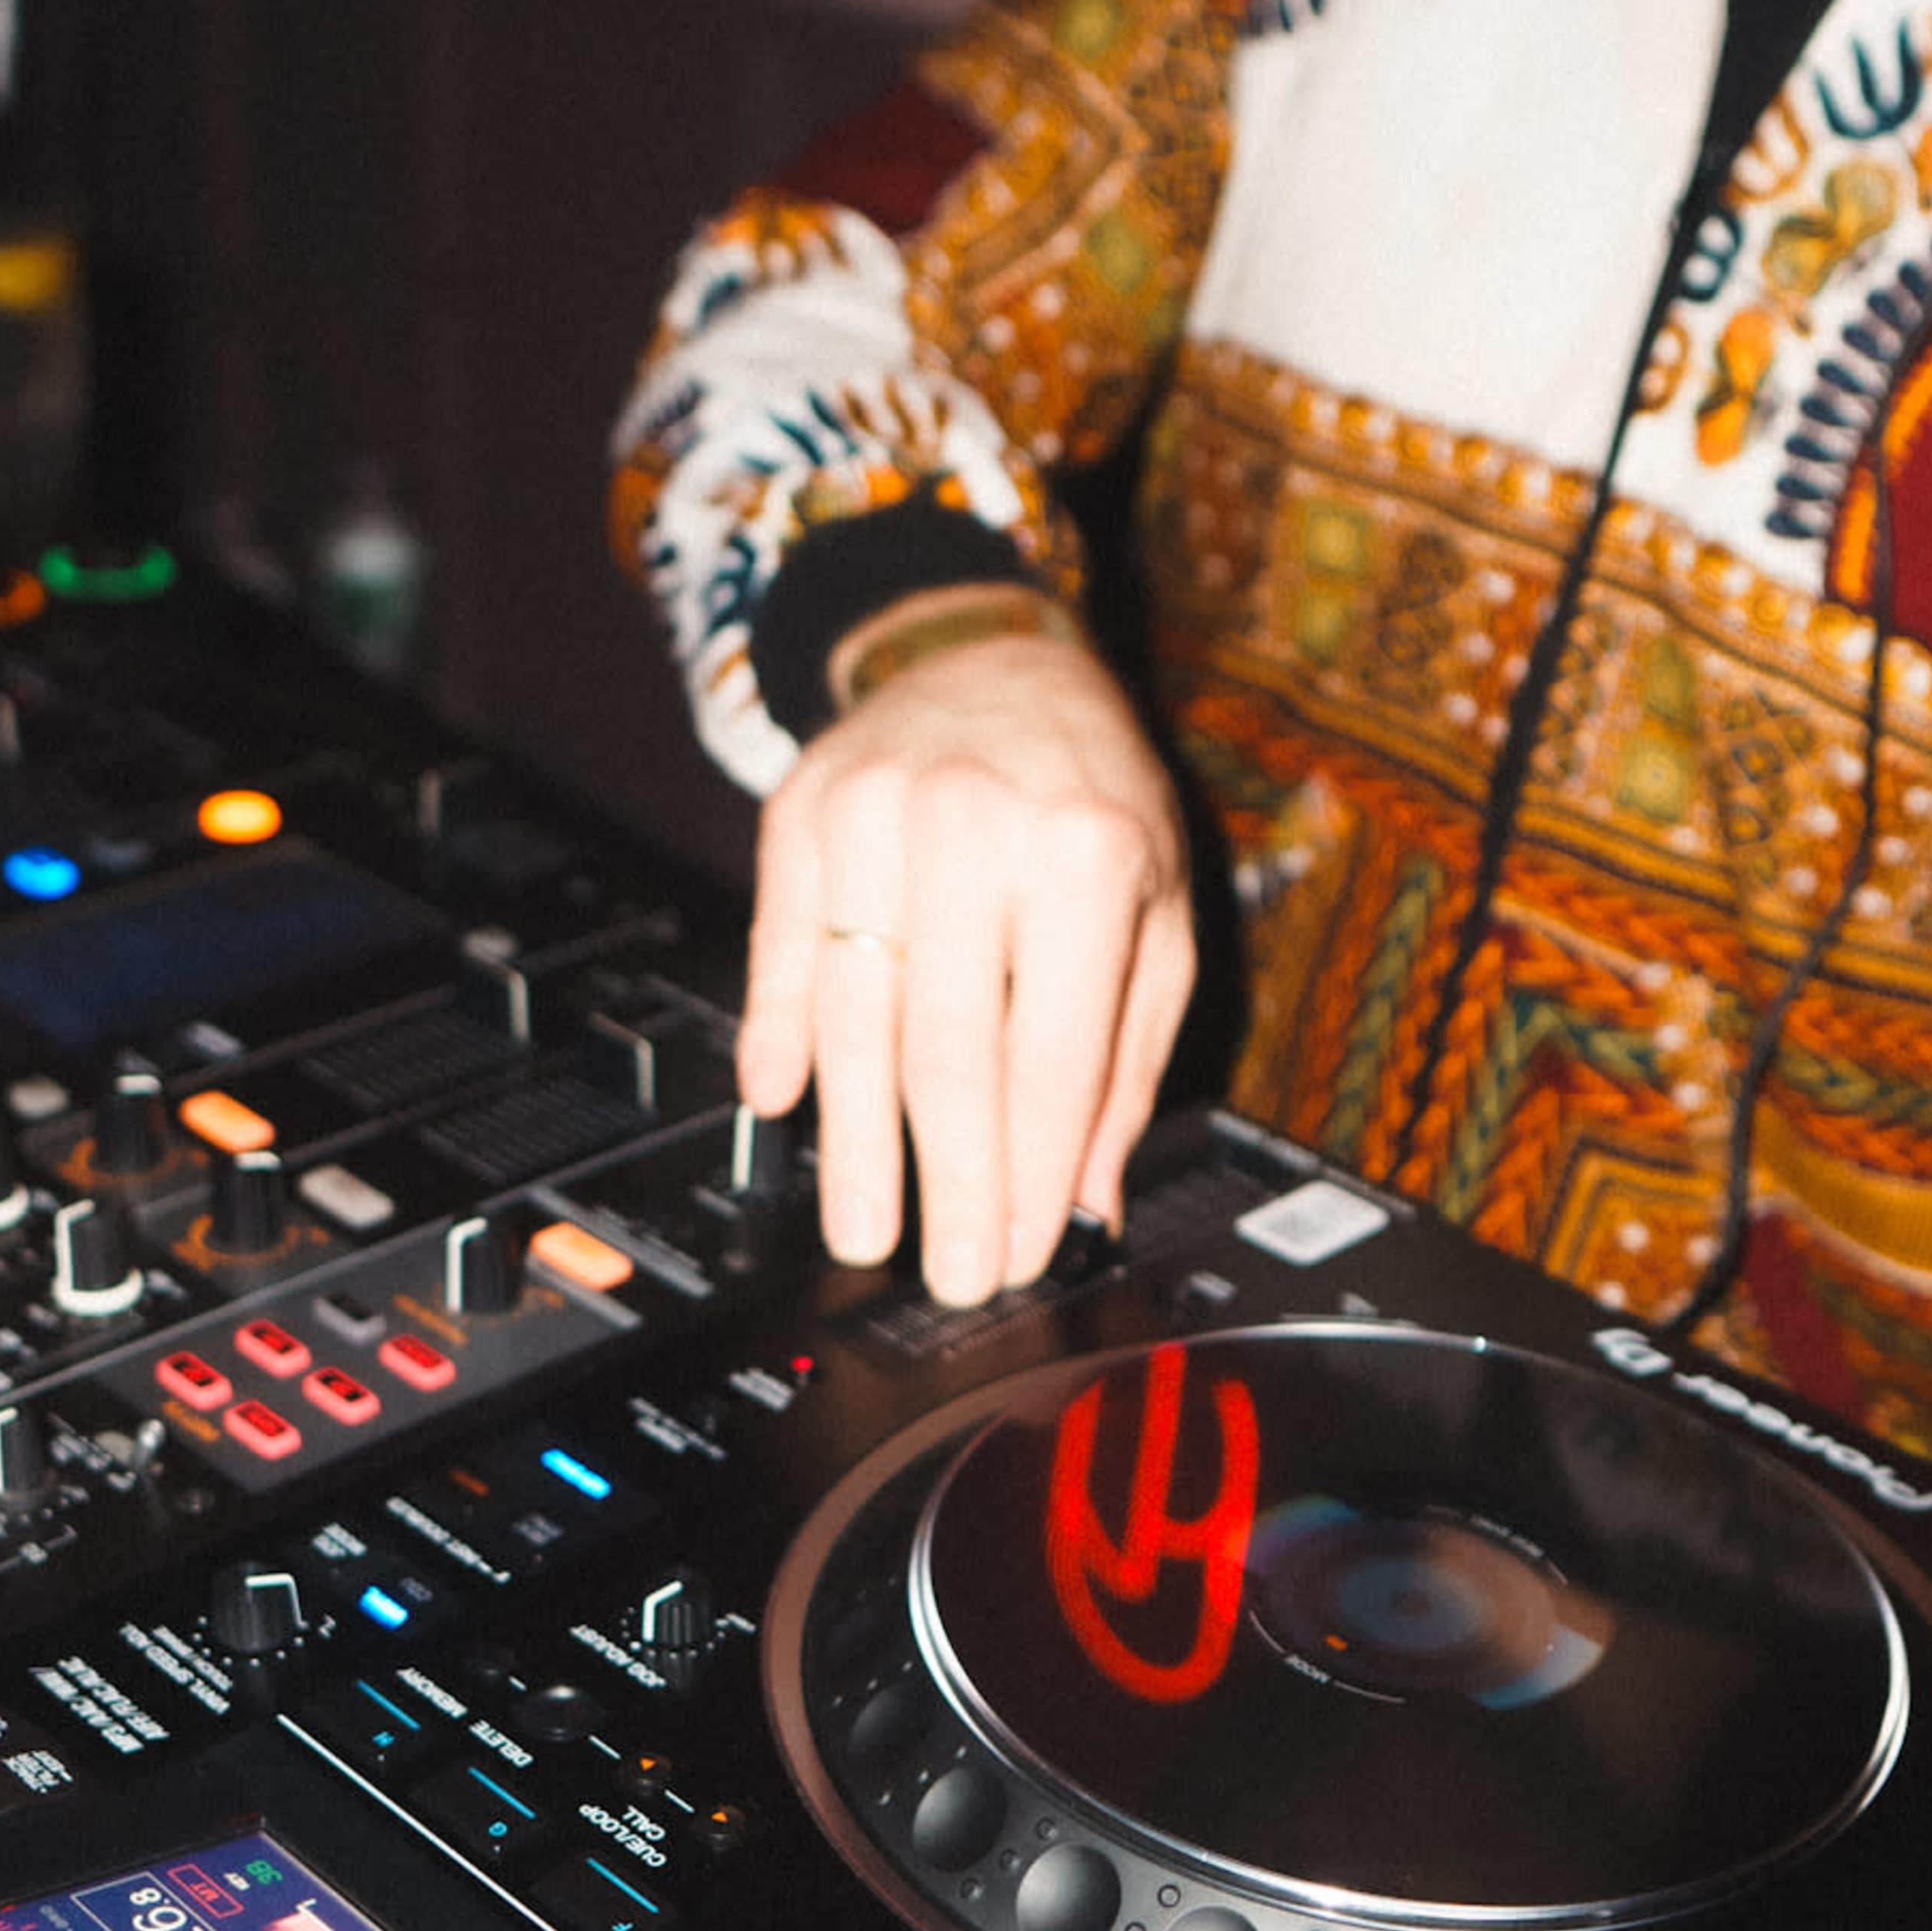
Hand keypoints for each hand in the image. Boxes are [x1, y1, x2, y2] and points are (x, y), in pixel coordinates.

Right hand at [737, 630, 1193, 1302]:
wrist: (985, 657)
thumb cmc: (1087, 795)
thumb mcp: (1155, 910)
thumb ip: (1126, 1056)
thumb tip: (1089, 1199)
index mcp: (1089, 857)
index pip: (1052, 1055)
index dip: (1033, 1172)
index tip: (1022, 1252)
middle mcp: (979, 831)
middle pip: (949, 1051)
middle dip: (949, 1182)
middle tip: (948, 1273)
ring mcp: (877, 819)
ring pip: (858, 1015)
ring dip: (857, 1143)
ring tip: (865, 1230)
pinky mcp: (801, 814)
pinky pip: (781, 948)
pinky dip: (776, 1034)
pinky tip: (779, 1103)